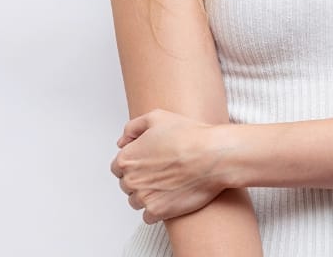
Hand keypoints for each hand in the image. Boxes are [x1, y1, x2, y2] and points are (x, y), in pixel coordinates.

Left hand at [110, 109, 230, 223]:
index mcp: (127, 158)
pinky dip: (158, 209)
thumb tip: (122, 142)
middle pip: (128, 185)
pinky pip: (148, 216)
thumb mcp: (158, 117)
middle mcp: (131, 179)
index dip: (135, 164)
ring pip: (136, 201)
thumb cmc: (190, 136)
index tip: (150, 162)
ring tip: (169, 184)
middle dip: (142, 179)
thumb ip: (133, 127)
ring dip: (149, 195)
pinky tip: (172, 197)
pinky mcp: (157, 211)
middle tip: (163, 171)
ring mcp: (143, 197)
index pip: (118, 167)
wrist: (214, 155)